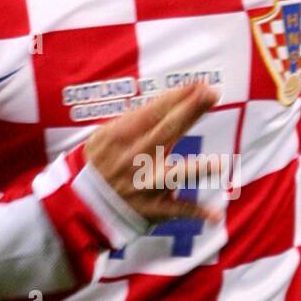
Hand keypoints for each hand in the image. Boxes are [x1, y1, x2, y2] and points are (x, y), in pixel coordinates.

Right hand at [84, 81, 221, 224]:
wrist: (81, 203)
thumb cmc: (100, 163)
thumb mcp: (106, 136)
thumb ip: (134, 121)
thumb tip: (168, 103)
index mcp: (122, 137)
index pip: (154, 112)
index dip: (177, 97)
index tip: (199, 84)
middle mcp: (135, 158)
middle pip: (167, 131)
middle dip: (190, 111)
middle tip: (211, 93)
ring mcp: (145, 184)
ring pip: (173, 176)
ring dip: (196, 170)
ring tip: (220, 164)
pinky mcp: (152, 208)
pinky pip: (177, 211)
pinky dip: (197, 214)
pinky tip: (215, 216)